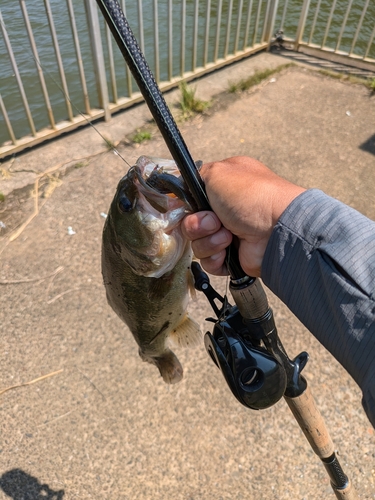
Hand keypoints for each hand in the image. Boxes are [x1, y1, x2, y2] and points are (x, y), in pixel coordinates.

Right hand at [181, 156, 304, 276]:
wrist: (277, 229)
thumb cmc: (251, 195)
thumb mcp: (218, 172)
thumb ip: (195, 176)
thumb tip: (182, 186)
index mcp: (223, 186)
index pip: (191, 196)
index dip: (184, 203)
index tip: (181, 206)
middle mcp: (225, 209)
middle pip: (190, 221)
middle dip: (197, 224)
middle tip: (214, 221)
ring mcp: (228, 233)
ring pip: (196, 243)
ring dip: (208, 240)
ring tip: (228, 236)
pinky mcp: (231, 256)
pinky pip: (208, 261)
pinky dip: (215, 256)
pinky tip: (227, 250)